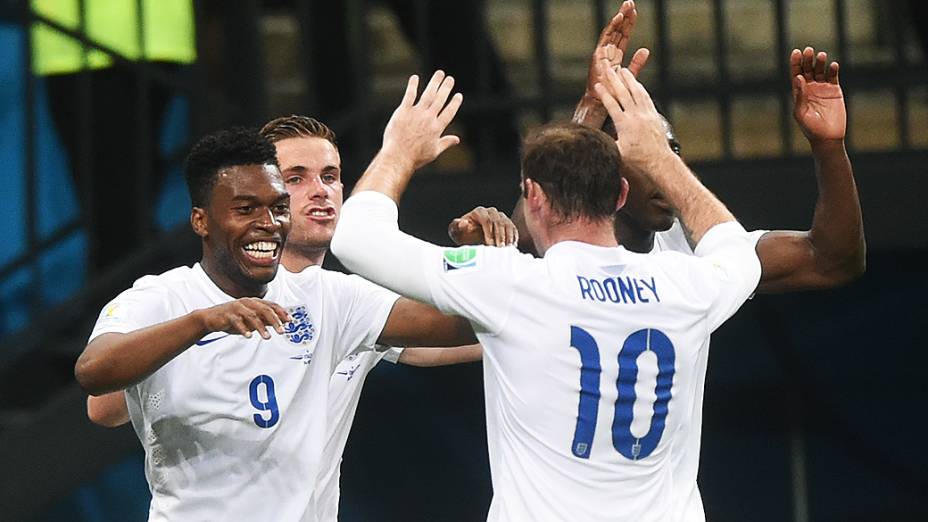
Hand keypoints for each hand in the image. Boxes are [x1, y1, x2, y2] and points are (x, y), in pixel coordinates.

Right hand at [199, 298, 290, 339]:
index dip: (282, 312)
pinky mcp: (227, 314)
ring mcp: (237, 307)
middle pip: (264, 309)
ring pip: (252, 316)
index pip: (271, 305)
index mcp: (254, 302)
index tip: (290, 321)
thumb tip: (281, 322)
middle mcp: (247, 302)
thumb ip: (265, 320)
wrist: (210, 318)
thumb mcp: (251, 319)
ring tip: (268, 337)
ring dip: (261, 327)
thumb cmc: (233, 318)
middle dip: (275, 320)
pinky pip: (237, 321)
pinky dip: (244, 329)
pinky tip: (249, 336)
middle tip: (282, 331)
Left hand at [381, 70, 463, 170]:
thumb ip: (446, 143)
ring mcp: (416, 113)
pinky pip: (409, 95)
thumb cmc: (416, 157)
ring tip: (440, 73)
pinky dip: (413, 86)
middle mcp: (429, 118)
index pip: (449, 112)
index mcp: (437, 128)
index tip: (458, 95)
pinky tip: (415, 78)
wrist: (398, 156)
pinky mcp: (403, 111)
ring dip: (435, 83)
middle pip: (440, 99)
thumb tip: (457, 139)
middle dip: (446, 88)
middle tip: (450, 79)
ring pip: (428, 94)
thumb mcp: (434, 152)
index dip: (455, 103)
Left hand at [448, 206, 518, 246]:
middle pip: (498, 222)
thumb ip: (457, 226)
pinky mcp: (508, 224)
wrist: (471, 237)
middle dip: (499, 236)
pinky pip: (513, 229)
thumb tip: (463, 223)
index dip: (489, 232)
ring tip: (507, 250)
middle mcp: (491, 212)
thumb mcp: (456, 231)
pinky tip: (511, 247)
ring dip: (508, 238)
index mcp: (479, 212)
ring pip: (508, 225)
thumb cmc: (463, 234)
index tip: (489, 244)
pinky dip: (513, 238)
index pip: (486, 220)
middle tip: (500, 249)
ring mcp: (501, 217)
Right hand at [575, 1, 649, 127]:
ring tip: (626, 7)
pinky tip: (618, 18)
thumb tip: (646, 50)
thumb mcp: (630, 75)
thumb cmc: (615, 92)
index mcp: (615, 55)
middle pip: (617, 30)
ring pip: (611, 31)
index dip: (629, 24)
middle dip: (624, 16)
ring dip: (618, 18)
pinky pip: (605, 38)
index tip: (635, 12)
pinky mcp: (598, 55)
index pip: (623, 35)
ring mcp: (602, 53)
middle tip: (630, 3)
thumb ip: (637, 62)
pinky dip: (611, 27)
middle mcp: (608, 52)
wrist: (603, 102)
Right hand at [594, 63, 668, 169]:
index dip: (603, 94)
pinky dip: (640, 89)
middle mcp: (636, 116)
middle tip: (608, 69)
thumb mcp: (617, 153)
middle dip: (614, 80)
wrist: (659, 162)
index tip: (597, 85)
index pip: (611, 105)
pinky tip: (638, 84)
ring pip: (636, 92)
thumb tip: (591, 139)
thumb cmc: (638, 161)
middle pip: (623, 93)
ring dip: (629, 80)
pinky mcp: (654, 116)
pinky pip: (646, 98)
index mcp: (624, 125)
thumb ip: (605, 143)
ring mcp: (646, 114)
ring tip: (623, 70)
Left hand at [791, 47, 844, 143]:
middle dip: (807, 60)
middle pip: (808, 70)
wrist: (828, 137)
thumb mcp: (801, 112)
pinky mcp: (835, 91)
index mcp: (799, 93)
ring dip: (820, 63)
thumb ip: (800, 95)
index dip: (795, 63)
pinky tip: (833, 65)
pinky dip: (833, 70)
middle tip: (808, 50)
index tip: (796, 52)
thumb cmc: (810, 128)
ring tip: (821, 56)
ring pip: (820, 71)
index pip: (796, 74)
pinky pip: (833, 77)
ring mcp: (823, 89)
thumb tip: (798, 78)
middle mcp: (810, 88)